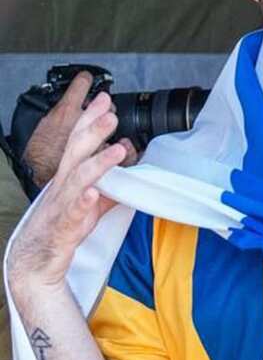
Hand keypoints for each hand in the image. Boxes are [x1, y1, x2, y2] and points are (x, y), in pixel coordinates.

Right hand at [8, 92, 125, 299]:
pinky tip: (93, 193)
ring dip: (98, 163)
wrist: (36, 259)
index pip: (78, 141)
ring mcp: (63, 204)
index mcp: (69, 176)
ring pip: (78, 179)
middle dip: (93, 131)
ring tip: (118, 150)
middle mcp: (64, 185)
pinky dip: (83, 201)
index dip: (90, 119)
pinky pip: (74, 212)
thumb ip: (111, 183)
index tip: (104, 99)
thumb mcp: (90, 201)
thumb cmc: (62, 226)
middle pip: (76, 152)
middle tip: (112, 113)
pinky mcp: (64, 226)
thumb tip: (130, 165)